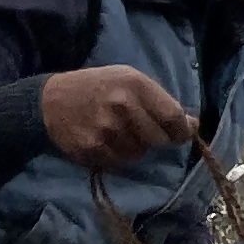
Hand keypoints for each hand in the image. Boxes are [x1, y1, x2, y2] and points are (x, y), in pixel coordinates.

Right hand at [41, 63, 199, 166]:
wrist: (51, 100)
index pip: (173, 116)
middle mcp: (122, 106)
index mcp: (136, 84)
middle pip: (158, 139)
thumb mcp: (130, 80)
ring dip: (134, 148)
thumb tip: (193, 125)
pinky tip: (104, 141)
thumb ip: (161, 101)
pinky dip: (116, 156)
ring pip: (138, 154)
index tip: (180, 135)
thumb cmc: (99, 87)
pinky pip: (118, 163)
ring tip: (118, 133)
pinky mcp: (91, 149)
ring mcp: (105, 129)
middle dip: (155, 139)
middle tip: (141, 131)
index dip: (181, 131)